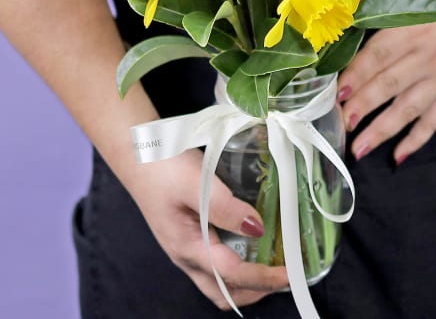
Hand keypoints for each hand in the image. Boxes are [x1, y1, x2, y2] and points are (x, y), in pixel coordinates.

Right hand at [124, 148, 288, 309]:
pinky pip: (214, 262)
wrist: (136, 151)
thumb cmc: (163, 166)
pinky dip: (236, 262)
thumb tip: (257, 229)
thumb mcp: (196, 182)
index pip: (233, 275)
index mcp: (187, 246)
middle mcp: (185, 254)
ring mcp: (184, 246)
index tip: (291, 273)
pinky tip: (248, 241)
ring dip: (246, 280)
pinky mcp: (186, 234)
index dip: (264, 277)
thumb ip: (225, 208)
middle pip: (224, 292)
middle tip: (284, 273)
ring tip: (272, 261)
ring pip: (218, 280)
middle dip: (256, 290)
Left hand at [337, 0, 435, 163]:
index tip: (337, 94)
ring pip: (408, 109)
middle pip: (388, 86)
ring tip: (358, 148)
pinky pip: (434, 119)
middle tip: (339, 124)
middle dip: (362, 108)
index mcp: (412, 27)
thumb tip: (344, 6)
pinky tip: (398, 156)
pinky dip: (417, 139)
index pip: (377, 57)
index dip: (356, 76)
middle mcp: (426, 56)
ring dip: (382, 131)